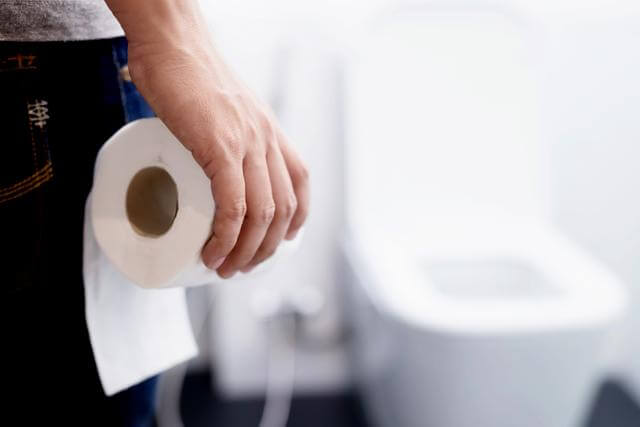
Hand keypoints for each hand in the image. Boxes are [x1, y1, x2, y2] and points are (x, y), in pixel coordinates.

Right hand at [106, 0, 308, 277]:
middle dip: (265, 248)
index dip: (295, 219)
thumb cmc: (189, 74)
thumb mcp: (225, 108)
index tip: (276, 241)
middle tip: (242, 266)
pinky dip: (226, 235)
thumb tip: (212, 162)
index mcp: (270, 132)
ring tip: (225, 268)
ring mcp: (247, 143)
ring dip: (246, 250)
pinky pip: (233, 203)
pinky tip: (214, 251)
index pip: (300, 183)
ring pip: (261, 213)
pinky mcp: (220, 146)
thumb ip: (229, 134)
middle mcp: (267, 139)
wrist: (172, 44)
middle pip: (282, 209)